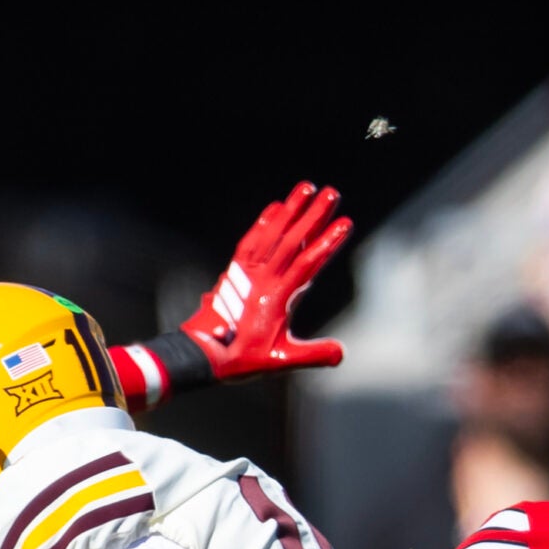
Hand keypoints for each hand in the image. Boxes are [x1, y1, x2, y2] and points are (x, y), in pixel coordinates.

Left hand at [179, 181, 350, 380]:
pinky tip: (275, 207)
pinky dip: (264, 222)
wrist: (204, 354)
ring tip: (306, 187)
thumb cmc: (242, 358)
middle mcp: (263, 278)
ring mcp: (248, 271)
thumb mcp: (281, 361)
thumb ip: (312, 355)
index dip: (327, 242)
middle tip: (332, 193)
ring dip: (290, 209)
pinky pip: (251, 240)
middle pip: (292, 239)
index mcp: (277, 296)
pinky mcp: (237, 271)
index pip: (307, 263)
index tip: (344, 224)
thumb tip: (340, 353)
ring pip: (272, 233)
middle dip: (313, 215)